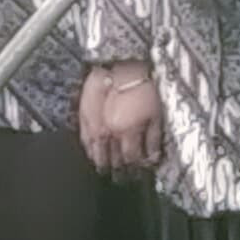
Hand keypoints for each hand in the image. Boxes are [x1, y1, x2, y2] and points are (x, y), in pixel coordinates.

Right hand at [80, 62, 161, 176]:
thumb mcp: (156, 111)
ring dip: (103, 163)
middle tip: (124, 177)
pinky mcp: (83, 116)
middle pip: (112, 160)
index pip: (132, 159)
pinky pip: (84, 140)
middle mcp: (109, 133)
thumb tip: (153, 157)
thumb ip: (154, 138)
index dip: (138, 168)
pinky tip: (93, 153)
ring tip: (108, 169)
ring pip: (96, 153)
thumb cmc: (141, 84)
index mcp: (128, 132)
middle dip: (119, 171)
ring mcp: (93, 125)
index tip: (141, 171)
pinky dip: (90, 150)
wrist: (118, 62)